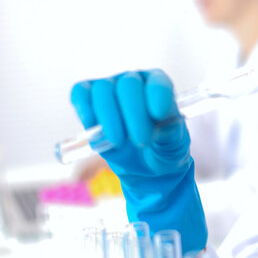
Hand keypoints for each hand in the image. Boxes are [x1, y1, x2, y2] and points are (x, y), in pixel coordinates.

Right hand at [70, 69, 206, 253]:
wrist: (150, 175)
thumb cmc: (166, 157)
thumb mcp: (175, 148)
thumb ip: (170, 134)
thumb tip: (164, 123)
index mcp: (161, 88)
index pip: (155, 82)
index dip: (154, 100)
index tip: (156, 125)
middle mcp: (137, 83)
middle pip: (126, 84)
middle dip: (131, 115)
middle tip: (139, 142)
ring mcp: (112, 91)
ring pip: (102, 89)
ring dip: (109, 118)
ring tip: (120, 143)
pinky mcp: (92, 103)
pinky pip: (82, 94)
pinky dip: (86, 111)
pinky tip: (96, 132)